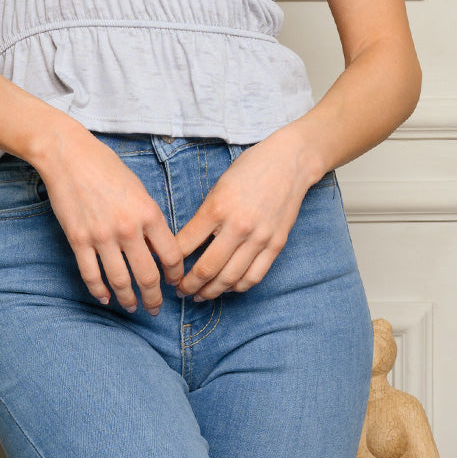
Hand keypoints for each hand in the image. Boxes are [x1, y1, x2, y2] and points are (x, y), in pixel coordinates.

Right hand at [36, 129, 184, 314]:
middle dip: (154, 298)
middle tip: (156, 308)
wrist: (68, 155)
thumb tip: (157, 248)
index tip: (174, 283)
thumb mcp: (139, 189)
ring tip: (132, 307)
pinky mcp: (78, 240)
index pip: (170, 256)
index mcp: (148, 213)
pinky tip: (105, 298)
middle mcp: (128, 228)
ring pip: (120, 281)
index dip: (175, 275)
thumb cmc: (106, 167)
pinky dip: (99, 291)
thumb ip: (150, 219)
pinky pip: (91, 275)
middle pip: (148, 276)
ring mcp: (101, 236)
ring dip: (128, 300)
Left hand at [172, 133, 314, 300]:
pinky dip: (238, 287)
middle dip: (189, 285)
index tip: (167, 270)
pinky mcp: (276, 245)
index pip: (185, 245)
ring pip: (230, 278)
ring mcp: (259, 238)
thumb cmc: (249, 169)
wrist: (289, 162)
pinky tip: (227, 288)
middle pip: (207, 268)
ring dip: (211, 291)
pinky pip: (254, 276)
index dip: (172, 263)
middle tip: (180, 291)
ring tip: (200, 295)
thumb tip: (186, 244)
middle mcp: (238, 226)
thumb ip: (204, 216)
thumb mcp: (218, 188)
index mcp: (217, 208)